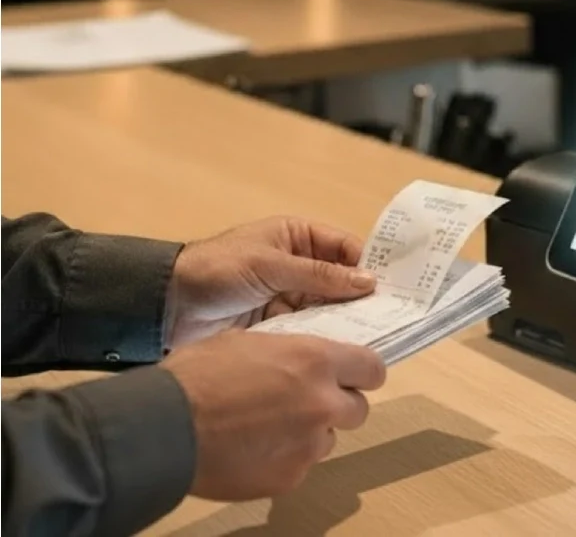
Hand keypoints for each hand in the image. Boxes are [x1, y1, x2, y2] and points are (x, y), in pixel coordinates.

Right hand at [162, 330, 385, 499]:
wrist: (164, 427)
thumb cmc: (200, 374)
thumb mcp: (249, 342)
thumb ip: (289, 353)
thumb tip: (301, 361)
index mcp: (315, 361)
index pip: (373, 369)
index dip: (363, 373)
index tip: (353, 376)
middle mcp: (323, 403)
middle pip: (358, 410)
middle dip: (338, 405)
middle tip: (307, 402)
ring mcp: (309, 446)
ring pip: (328, 439)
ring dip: (310, 432)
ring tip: (269, 427)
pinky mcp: (289, 478)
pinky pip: (300, 465)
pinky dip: (284, 458)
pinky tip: (252, 450)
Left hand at [167, 217, 376, 347]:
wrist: (165, 306)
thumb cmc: (216, 270)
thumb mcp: (270, 266)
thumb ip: (319, 276)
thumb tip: (368, 281)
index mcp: (297, 236)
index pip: (345, 249)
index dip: (369, 265)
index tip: (397, 287)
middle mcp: (298, 264)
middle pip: (341, 281)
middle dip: (362, 297)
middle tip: (394, 318)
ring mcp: (288, 295)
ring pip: (328, 308)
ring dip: (345, 321)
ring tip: (374, 338)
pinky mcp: (277, 324)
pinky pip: (309, 329)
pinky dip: (323, 338)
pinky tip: (341, 351)